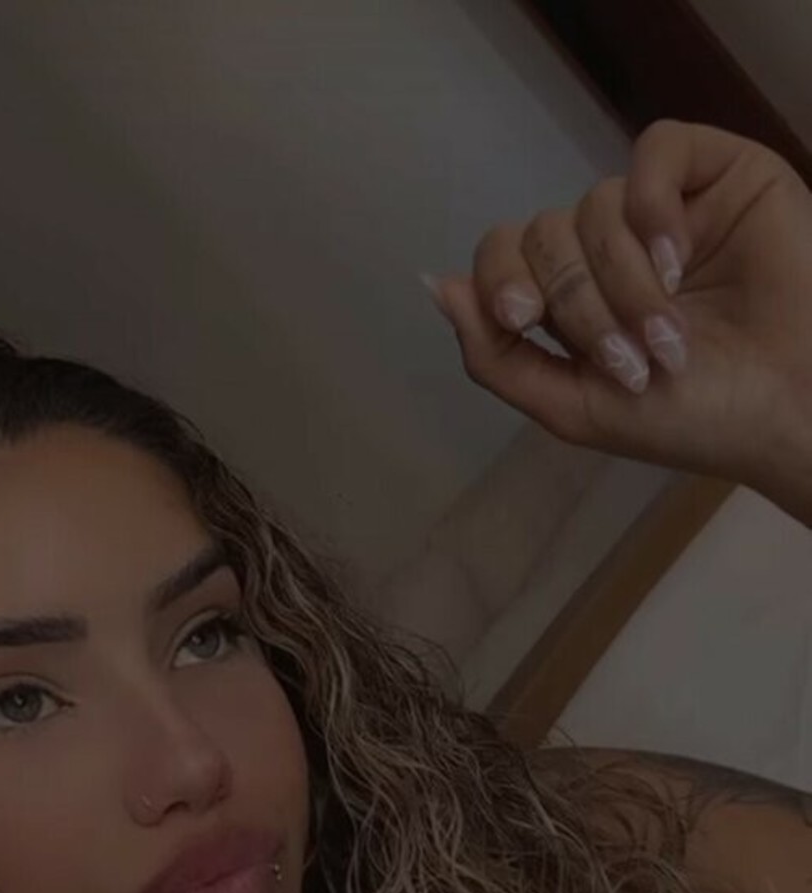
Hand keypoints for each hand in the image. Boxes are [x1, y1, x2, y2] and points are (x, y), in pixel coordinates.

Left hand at [425, 121, 811, 505]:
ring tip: (671, 335)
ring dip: (625, 282)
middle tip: (631, 360)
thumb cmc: (692, 419)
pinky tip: (681, 257)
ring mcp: (660, 210)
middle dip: (578, 306)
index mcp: (572, 303)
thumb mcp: (572, 408)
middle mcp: (610, 250)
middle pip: (544, 236)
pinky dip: (654, 208)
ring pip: (595, 206)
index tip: (520, 317)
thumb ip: (496, 359)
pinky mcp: (714, 172)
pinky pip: (654, 153)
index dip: (499, 279)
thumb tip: (436, 288)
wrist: (787, 408)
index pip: (503, 256)